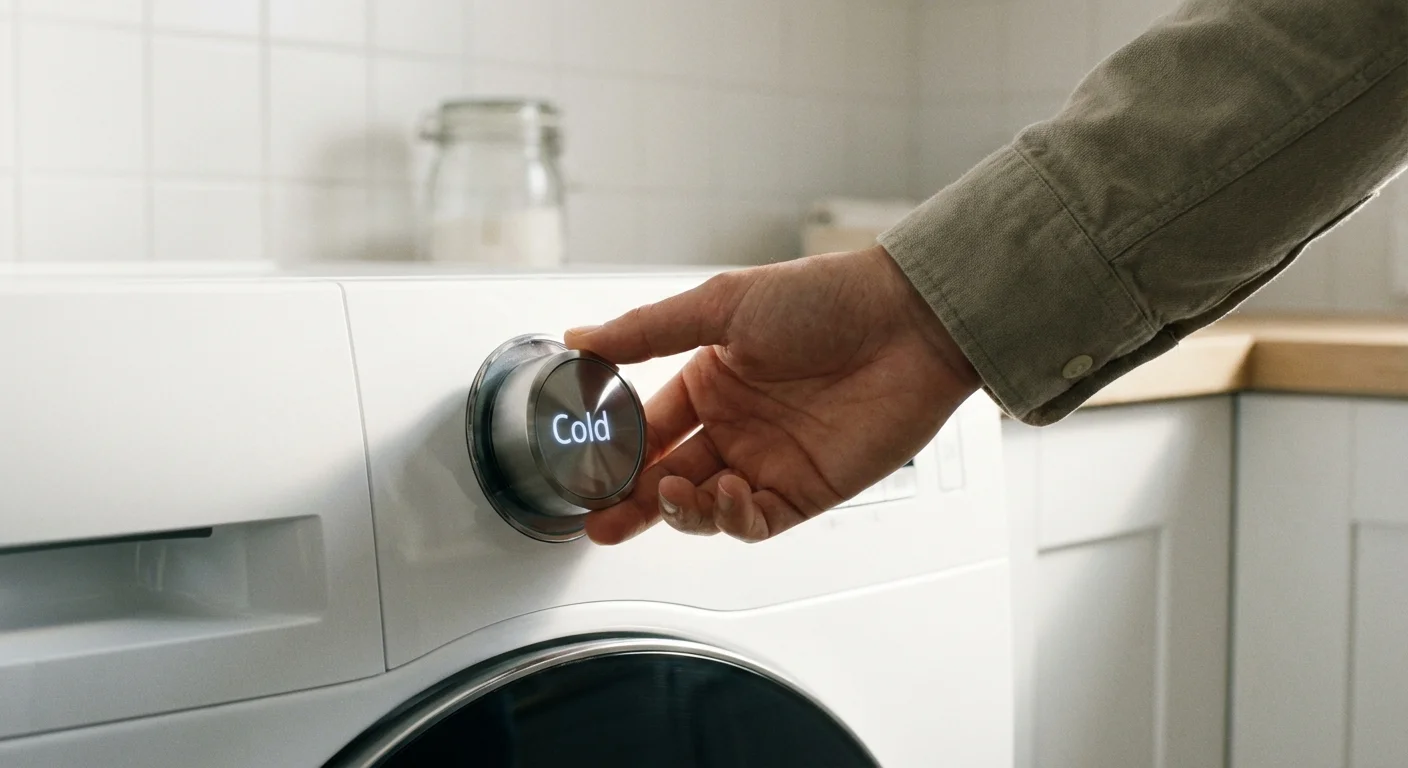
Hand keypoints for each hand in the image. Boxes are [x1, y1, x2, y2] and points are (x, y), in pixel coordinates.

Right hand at [565, 245, 981, 544]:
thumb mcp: (721, 305)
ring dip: (680, 510)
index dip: (615, 453)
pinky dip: (733, 516)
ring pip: (705, 507)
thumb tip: (579, 339)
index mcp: (712, 380)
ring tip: (672, 493)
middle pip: (668, 478)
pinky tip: (730, 491)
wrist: (908, 321)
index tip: (584, 469)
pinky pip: (755, 521)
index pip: (649, 429)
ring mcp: (770, 459)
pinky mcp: (807, 489)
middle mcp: (737, 424)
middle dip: (632, 503)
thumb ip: (646, 331)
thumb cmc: (824, 299)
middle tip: (601, 519)